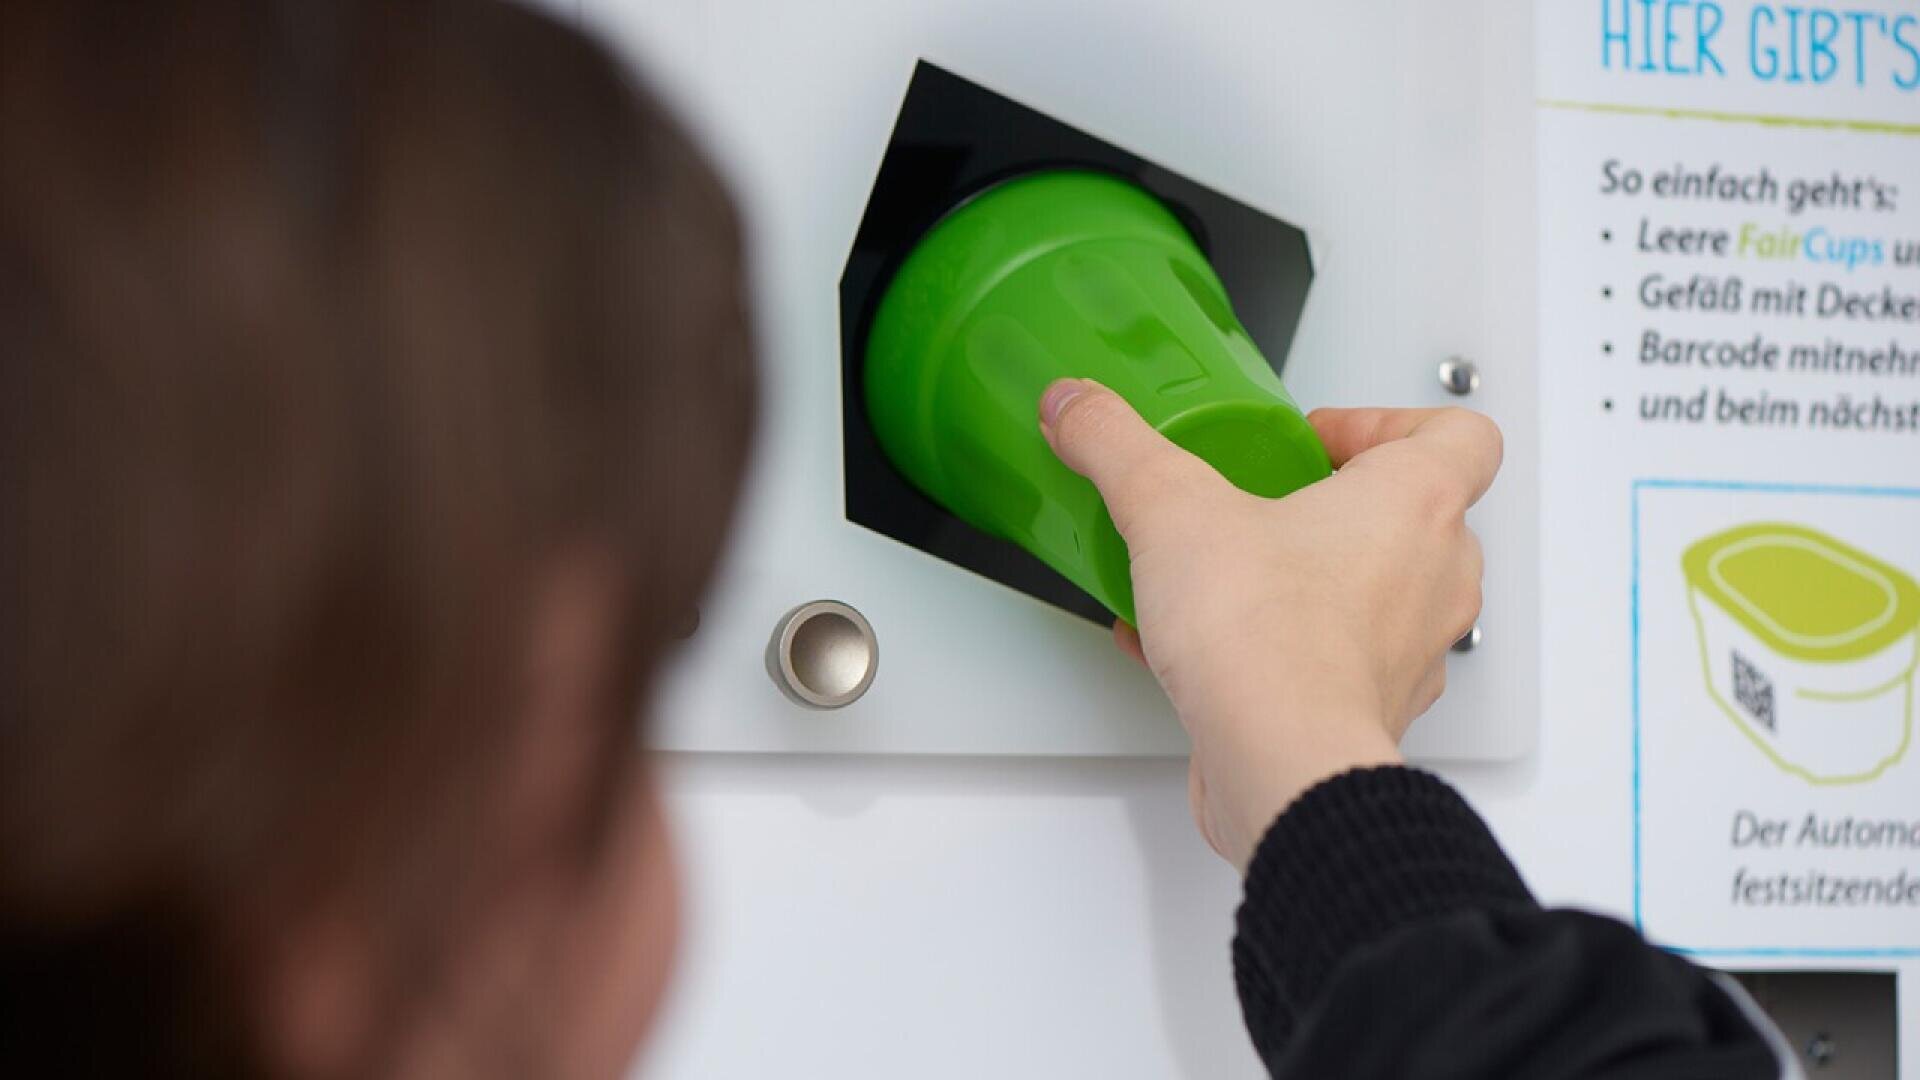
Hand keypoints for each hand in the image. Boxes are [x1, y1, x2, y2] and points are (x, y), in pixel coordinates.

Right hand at [1038, 380, 1500, 870]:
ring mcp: (1412, 651)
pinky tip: (1194, 647)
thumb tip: (1078, 407)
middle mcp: (1435, 576)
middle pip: (1419, 514)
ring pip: (1381, 593)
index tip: (1319, 436)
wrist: (1281, 767)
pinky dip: (1279, 647)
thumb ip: (1118, 445)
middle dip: (1340, 503)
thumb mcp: (1168, 508)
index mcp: (1416, 502)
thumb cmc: (1271, 642)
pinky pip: (1335, 661)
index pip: (1461, 434)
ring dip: (1314, 578)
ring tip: (1227, 574)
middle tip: (1273, 498)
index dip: (1390, 422)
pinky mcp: (1372, 712)